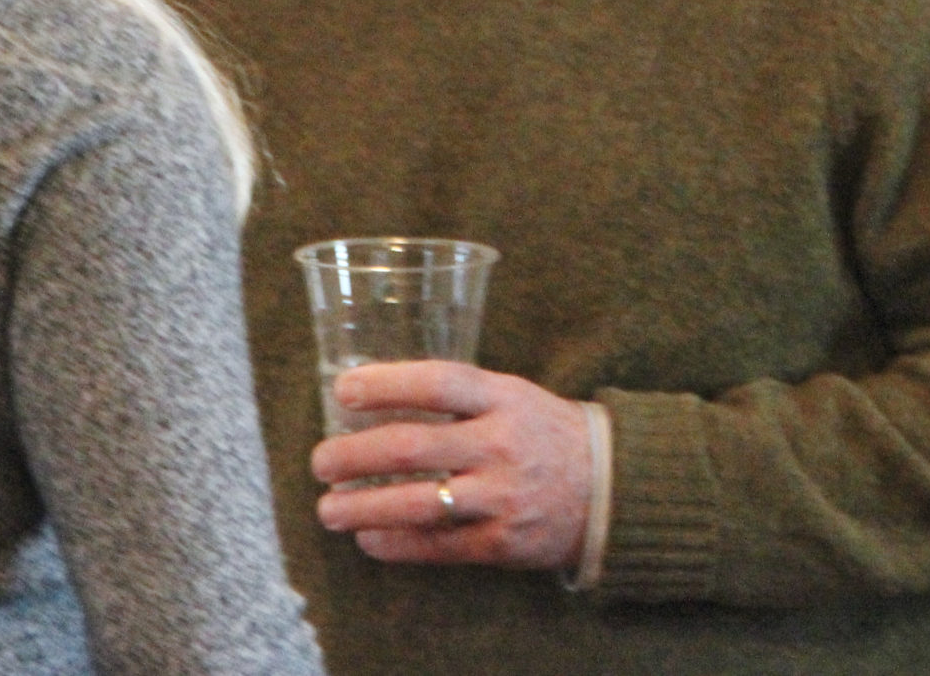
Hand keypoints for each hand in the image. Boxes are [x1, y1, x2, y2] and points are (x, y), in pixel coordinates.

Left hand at [311, 360, 591, 572]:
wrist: (609, 488)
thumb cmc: (543, 433)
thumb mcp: (512, 395)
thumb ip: (457, 396)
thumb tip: (376, 394)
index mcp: (503, 399)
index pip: (439, 383)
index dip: (387, 384)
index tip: (343, 391)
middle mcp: (501, 445)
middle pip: (413, 447)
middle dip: (354, 455)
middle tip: (320, 461)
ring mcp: (502, 497)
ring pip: (418, 504)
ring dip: (362, 507)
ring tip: (328, 508)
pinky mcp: (501, 543)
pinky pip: (436, 546)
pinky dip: (395, 543)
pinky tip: (368, 537)